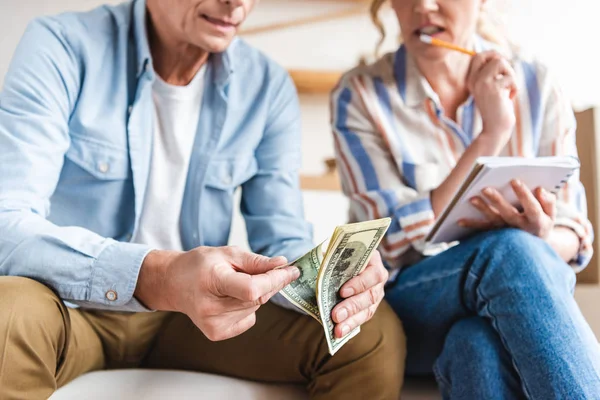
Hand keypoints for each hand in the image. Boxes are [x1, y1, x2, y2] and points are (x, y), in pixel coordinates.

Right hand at [135, 246, 298, 340]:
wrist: (172, 284)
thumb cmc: (198, 265)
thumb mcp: (226, 253)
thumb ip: (255, 261)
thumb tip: (282, 264)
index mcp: (213, 283)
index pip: (251, 289)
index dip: (275, 280)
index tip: (292, 270)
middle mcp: (211, 309)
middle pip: (257, 298)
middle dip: (269, 283)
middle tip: (267, 269)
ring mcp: (214, 325)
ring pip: (255, 308)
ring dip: (256, 294)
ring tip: (234, 283)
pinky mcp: (217, 334)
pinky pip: (249, 319)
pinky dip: (247, 307)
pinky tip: (229, 299)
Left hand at [331, 250, 387, 338]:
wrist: (341, 260)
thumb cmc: (339, 253)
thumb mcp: (335, 248)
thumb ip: (331, 253)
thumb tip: (319, 258)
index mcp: (373, 260)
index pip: (373, 274)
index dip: (359, 284)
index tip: (342, 291)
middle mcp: (377, 278)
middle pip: (370, 296)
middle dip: (352, 307)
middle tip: (336, 315)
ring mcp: (375, 293)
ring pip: (367, 310)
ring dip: (351, 321)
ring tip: (338, 330)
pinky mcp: (368, 306)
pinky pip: (362, 318)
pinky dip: (350, 325)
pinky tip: (339, 332)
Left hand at [459, 179, 555, 238]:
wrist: (533, 250)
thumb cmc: (540, 223)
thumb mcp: (550, 215)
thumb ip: (548, 202)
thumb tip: (540, 189)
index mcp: (536, 221)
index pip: (532, 207)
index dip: (524, 194)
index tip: (514, 179)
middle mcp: (520, 228)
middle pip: (508, 214)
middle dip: (497, 201)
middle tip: (485, 188)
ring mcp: (506, 233)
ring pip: (493, 221)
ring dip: (482, 210)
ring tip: (472, 198)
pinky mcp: (495, 237)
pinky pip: (483, 231)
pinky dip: (471, 226)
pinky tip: (459, 220)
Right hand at [467, 51, 517, 141]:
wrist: (495, 129)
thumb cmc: (497, 109)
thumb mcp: (492, 89)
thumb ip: (493, 75)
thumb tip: (500, 57)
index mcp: (471, 81)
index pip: (477, 57)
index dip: (492, 55)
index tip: (502, 63)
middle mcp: (474, 80)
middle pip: (489, 56)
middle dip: (502, 61)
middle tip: (507, 74)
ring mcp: (482, 83)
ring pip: (500, 62)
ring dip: (510, 74)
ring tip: (509, 88)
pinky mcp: (494, 88)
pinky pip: (510, 77)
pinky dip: (514, 87)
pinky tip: (509, 98)